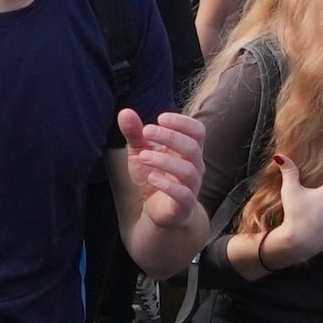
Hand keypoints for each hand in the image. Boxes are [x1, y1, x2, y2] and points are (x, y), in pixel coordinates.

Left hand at [121, 107, 205, 230]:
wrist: (159, 210)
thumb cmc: (154, 175)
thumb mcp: (139, 151)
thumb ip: (134, 133)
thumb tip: (125, 111)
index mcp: (187, 149)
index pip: (197, 131)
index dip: (182, 122)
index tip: (160, 118)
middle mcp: (194, 165)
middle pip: (193, 147)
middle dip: (170, 137)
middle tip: (146, 131)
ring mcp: (191, 185)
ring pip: (188, 170)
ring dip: (164, 160)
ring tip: (143, 156)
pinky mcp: (184, 204)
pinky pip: (184, 194)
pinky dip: (168, 185)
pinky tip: (151, 178)